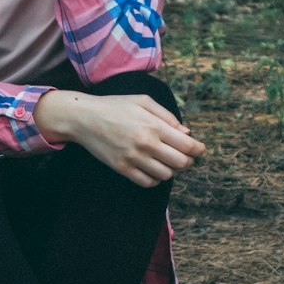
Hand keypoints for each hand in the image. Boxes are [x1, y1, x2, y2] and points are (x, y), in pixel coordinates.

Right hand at [35, 90, 204, 187]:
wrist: (84, 118)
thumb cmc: (115, 106)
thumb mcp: (143, 101)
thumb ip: (167, 116)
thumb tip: (186, 132)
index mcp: (153, 126)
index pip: (187, 145)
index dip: (199, 149)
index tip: (199, 149)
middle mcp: (146, 144)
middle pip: (181, 163)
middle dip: (188, 160)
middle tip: (185, 156)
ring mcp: (133, 158)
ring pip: (166, 175)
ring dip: (172, 170)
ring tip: (167, 161)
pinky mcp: (122, 168)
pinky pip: (148, 182)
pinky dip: (156, 179)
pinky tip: (154, 169)